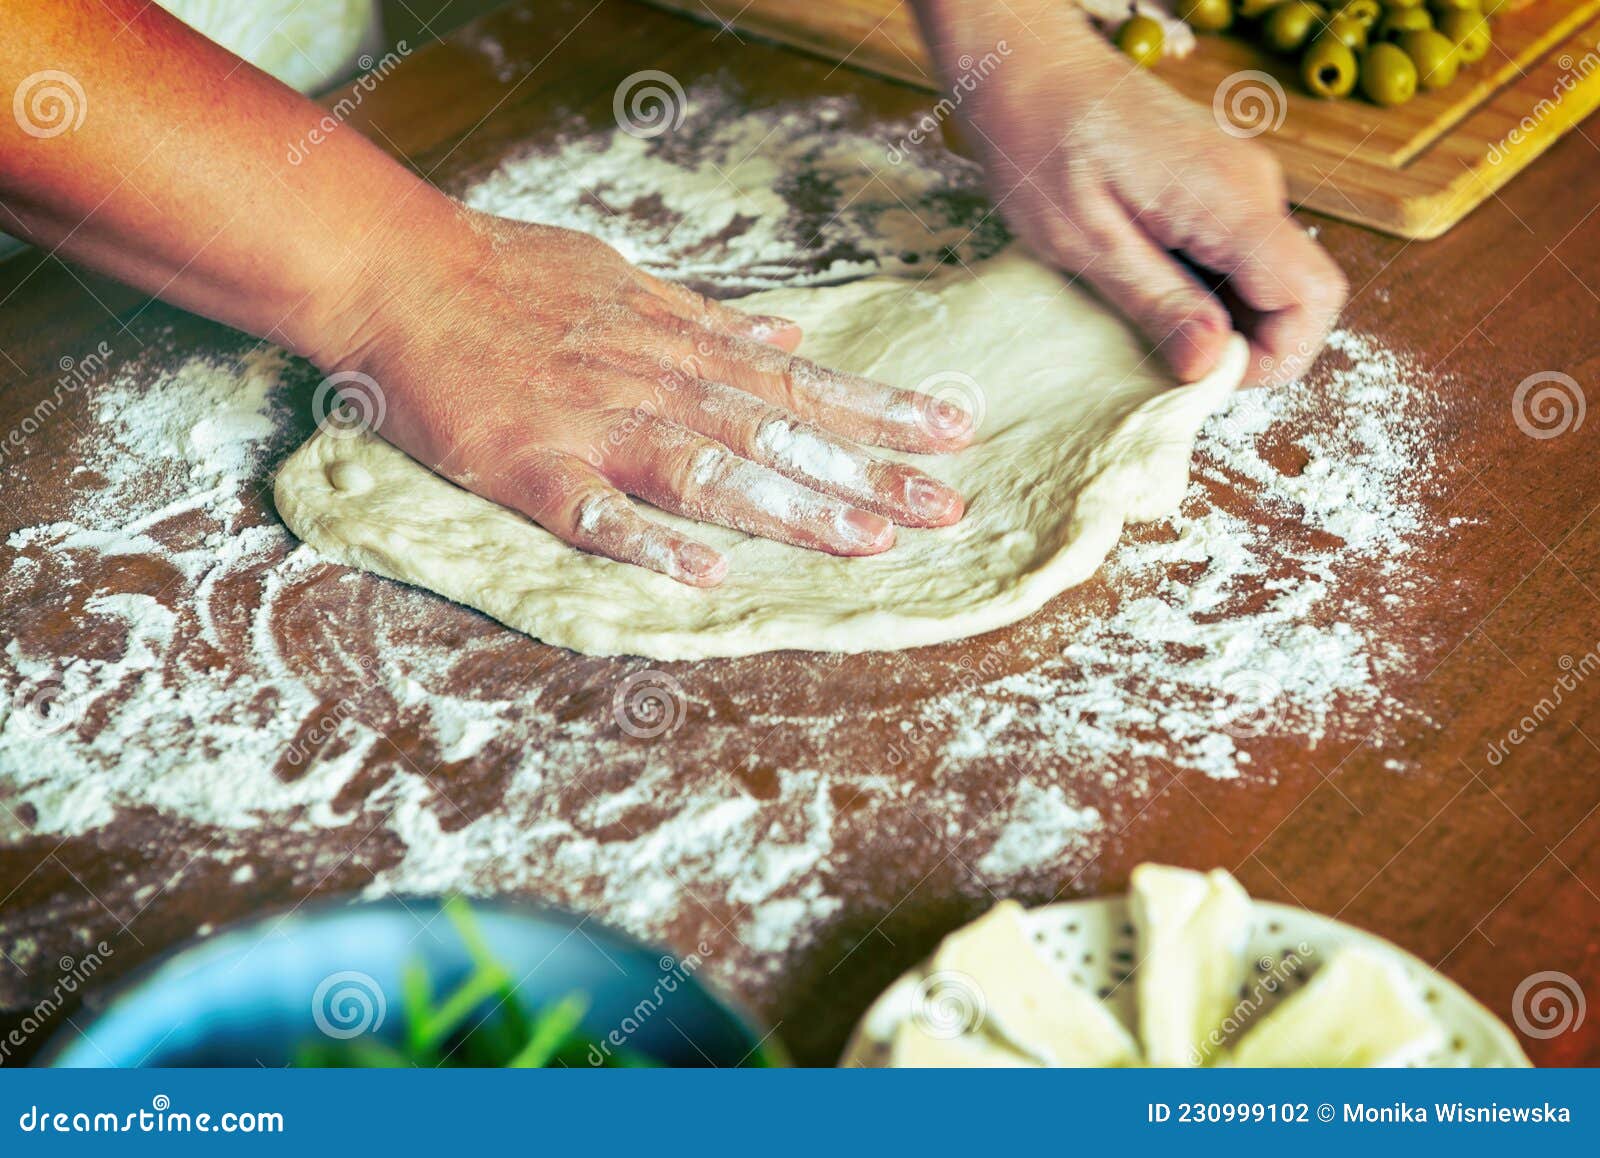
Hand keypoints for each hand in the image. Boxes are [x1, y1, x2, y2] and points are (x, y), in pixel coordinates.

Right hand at [313, 210, 968, 586]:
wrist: (400, 271)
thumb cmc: (510, 274)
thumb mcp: (624, 278)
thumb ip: (706, 320)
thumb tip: (783, 338)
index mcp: (677, 347)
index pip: (798, 387)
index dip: (877, 414)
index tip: (952, 436)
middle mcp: (653, 384)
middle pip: (775, 434)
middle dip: (865, 473)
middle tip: (947, 509)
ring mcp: (592, 426)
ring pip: (706, 471)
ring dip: (789, 508)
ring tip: (866, 542)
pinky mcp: (526, 467)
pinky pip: (595, 513)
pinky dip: (649, 540)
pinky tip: (705, 572)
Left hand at [921, 3, 1346, 385]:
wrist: (1025, 65)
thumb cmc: (1039, 145)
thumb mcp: (1084, 242)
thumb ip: (1156, 302)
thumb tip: (1212, 364)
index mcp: (1231, 200)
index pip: (1311, 299)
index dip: (1272, 359)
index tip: (1201, 377)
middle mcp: (1253, 187)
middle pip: (1295, 295)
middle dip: (1241, 344)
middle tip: (1159, 356)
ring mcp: (1239, 182)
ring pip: (1264, 279)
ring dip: (1216, 318)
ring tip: (1138, 314)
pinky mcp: (1215, 184)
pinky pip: (1234, 254)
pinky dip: (1202, 288)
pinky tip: (1140, 283)